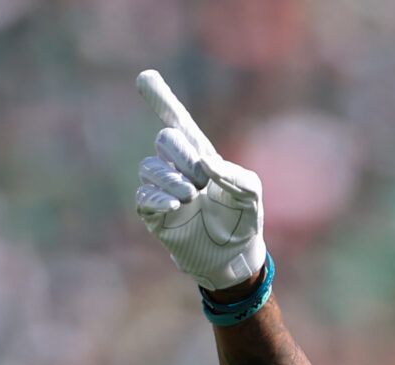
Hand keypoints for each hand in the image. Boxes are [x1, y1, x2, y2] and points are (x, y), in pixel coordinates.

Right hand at [133, 69, 266, 291]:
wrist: (233, 256)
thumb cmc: (243, 219)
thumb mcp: (250, 193)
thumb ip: (233, 174)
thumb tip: (205, 165)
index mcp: (200, 155)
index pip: (177, 121)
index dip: (162, 100)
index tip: (146, 77)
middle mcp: (178, 167)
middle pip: (165, 140)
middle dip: (182, 154)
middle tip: (203, 179)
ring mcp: (164, 189)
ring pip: (150, 168)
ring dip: (172, 179)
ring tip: (192, 196)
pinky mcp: (155, 213)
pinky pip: (143, 196)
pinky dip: (157, 197)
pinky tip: (177, 205)